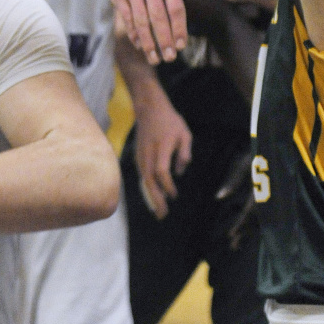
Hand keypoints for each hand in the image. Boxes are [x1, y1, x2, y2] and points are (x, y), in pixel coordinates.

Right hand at [108, 0, 186, 63]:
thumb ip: (172, 2)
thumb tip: (177, 36)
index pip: (175, 9)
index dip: (179, 29)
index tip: (181, 47)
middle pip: (158, 17)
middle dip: (164, 40)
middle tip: (169, 58)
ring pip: (141, 20)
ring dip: (148, 42)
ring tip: (154, 58)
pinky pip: (127, 17)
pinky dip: (134, 33)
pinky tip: (139, 45)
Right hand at [133, 95, 190, 219]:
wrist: (149, 109)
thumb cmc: (170, 121)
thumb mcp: (184, 133)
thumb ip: (185, 153)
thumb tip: (180, 172)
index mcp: (162, 146)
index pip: (161, 170)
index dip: (167, 185)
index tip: (174, 195)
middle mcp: (149, 152)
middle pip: (148, 179)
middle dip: (155, 199)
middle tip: (162, 214)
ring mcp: (141, 154)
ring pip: (143, 179)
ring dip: (150, 196)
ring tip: (158, 210)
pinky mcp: (138, 156)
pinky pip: (142, 175)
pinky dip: (147, 188)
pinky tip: (154, 196)